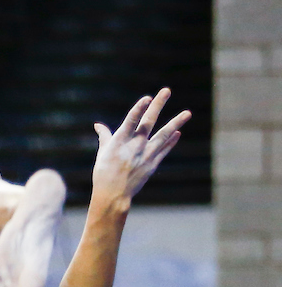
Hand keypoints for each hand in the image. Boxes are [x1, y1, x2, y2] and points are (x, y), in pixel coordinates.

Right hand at [91, 89, 190, 208]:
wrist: (113, 195)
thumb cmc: (104, 173)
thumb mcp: (103, 153)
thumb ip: (105, 136)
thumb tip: (98, 125)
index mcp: (119, 141)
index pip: (131, 121)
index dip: (139, 109)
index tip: (147, 98)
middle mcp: (134, 146)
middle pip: (149, 122)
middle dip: (158, 105)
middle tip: (166, 91)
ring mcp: (145, 155)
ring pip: (164, 135)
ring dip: (176, 123)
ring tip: (188, 113)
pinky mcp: (152, 164)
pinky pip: (164, 150)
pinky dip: (171, 141)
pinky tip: (178, 132)